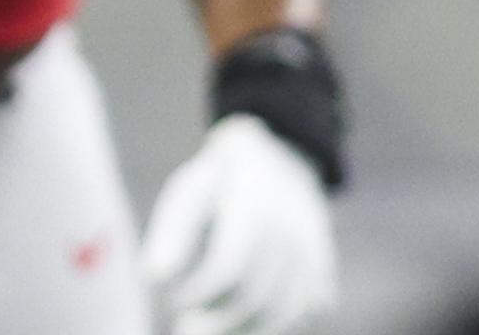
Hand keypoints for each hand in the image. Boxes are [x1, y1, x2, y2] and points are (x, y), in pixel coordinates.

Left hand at [142, 116, 338, 334]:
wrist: (278, 161)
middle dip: (219, 322)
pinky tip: (243, 322)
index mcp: (252, 204)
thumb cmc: (218, 184)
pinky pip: (306, 310)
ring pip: (286, 311)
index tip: (175, 301)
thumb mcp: (189, 192)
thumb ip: (172, 232)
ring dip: (245, 329)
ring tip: (209, 329)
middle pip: (257, 295)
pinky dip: (274, 324)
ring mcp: (315, 251)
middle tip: (186, 327)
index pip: (227, 265)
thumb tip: (153, 277)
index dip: (199, 292)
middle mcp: (291, 229)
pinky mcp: (325, 270)